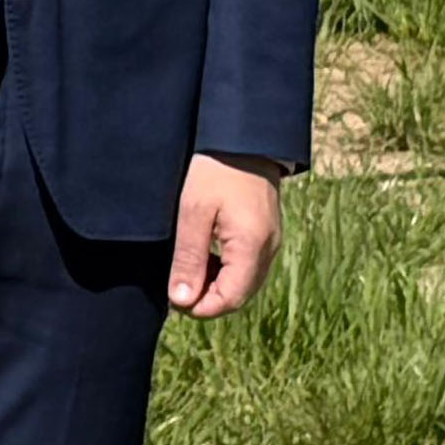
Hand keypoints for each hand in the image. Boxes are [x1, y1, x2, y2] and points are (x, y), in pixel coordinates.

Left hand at [167, 154, 286, 317]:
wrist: (243, 136)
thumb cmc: (216, 170)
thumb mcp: (193, 212)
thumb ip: (189, 259)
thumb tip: (182, 301)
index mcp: (252, 247)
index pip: (230, 300)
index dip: (201, 308)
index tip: (173, 298)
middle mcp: (268, 250)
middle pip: (239, 296)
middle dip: (207, 298)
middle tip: (177, 284)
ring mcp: (271, 242)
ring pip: (244, 284)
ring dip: (216, 285)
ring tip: (188, 268)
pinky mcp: (267, 234)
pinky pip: (249, 267)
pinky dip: (227, 270)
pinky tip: (206, 255)